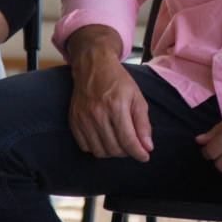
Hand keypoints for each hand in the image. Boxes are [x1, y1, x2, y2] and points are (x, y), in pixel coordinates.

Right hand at [66, 25, 153, 161]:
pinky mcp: (74, 121)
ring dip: (112, 152)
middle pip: (114, 149)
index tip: (145, 156)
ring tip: (119, 141)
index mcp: (116, 106)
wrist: (93, 65)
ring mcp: (83, 119)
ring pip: (99, 152)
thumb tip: (148, 147)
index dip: (138, 153)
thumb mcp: (137, 96)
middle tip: (132, 145)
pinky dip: (97, 147)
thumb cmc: (118, 80)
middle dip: (127, 152)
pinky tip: (104, 137)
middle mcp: (98, 114)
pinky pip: (86, 146)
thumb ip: (143, 123)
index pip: (128, 141)